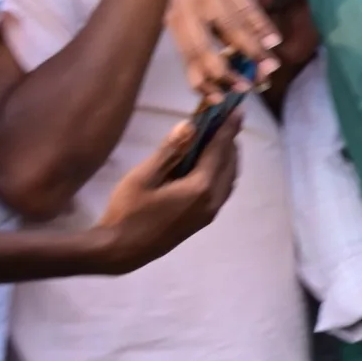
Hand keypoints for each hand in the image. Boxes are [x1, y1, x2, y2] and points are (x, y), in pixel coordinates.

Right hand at [91, 115, 238, 272]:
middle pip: (229, 163)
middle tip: (226, 119)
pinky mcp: (203, 218)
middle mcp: (212, 201)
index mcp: (200, 188)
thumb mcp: (143, 177)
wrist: (123, 250)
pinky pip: (221, 189)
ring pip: (228, 177)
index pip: (220, 151)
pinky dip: (221, 171)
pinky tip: (209, 163)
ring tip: (219, 136)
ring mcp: (210, 212)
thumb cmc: (128, 211)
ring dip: (227, 156)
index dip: (228, 128)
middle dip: (229, 140)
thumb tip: (190, 125)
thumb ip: (169, 151)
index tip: (238, 110)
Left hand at [168, 0, 282, 95]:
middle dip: (228, 73)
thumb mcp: (191, 8)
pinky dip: (264, 29)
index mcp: (176, 20)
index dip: (203, 81)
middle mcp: (187, 11)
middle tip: (248, 87)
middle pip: (206, 50)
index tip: (220, 99)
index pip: (188, 58)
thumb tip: (221, 70)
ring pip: (232, 33)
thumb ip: (203, 36)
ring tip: (270, 67)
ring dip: (254, 53)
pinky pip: (248, 12)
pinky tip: (275, 42)